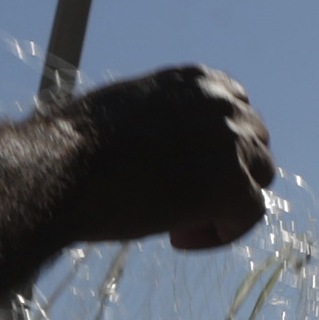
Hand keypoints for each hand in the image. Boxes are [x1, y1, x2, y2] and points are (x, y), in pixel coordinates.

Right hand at [54, 66, 272, 249]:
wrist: (60, 170)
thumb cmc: (77, 149)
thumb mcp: (130, 113)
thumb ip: (168, 122)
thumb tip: (176, 149)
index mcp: (198, 80)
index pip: (236, 113)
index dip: (214, 150)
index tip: (181, 173)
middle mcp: (223, 103)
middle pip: (253, 145)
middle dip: (224, 176)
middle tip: (179, 204)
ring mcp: (232, 141)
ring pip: (258, 179)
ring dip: (225, 204)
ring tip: (177, 224)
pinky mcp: (232, 183)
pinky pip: (249, 214)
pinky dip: (222, 233)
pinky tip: (178, 239)